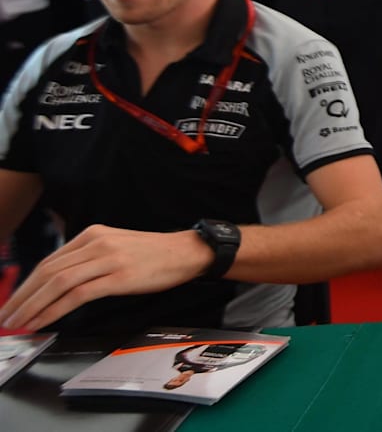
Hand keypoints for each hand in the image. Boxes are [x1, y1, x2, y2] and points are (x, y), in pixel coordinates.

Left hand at [0, 224, 211, 330]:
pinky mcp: (118, 277)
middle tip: (6, 316)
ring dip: (33, 306)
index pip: (49, 261)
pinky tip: (44, 320)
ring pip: (57, 283)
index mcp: (92, 234)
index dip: (26, 285)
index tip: (14, 302)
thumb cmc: (154, 255)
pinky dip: (55, 310)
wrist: (187, 252)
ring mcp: (107, 259)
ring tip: (19, 322)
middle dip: (22, 297)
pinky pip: (77, 295)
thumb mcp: (116, 247)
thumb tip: (61, 282)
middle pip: (47, 272)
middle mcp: (96, 243)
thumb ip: (89, 258)